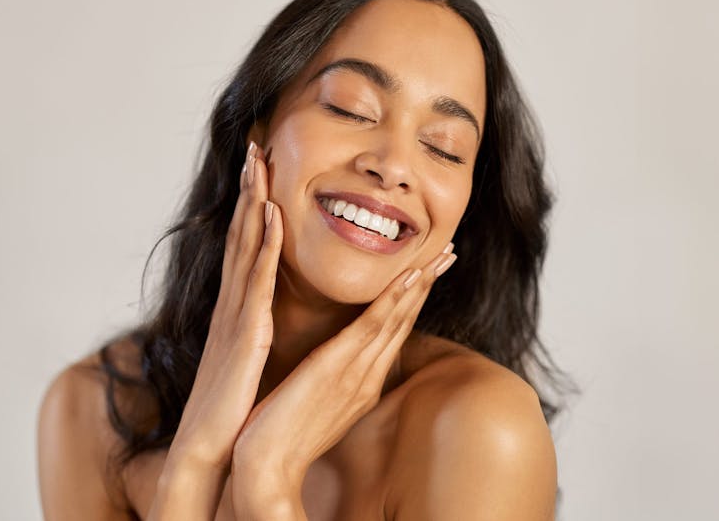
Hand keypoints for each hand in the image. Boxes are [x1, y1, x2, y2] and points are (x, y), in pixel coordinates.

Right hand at [162, 141, 282, 475]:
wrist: (209, 444)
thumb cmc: (230, 403)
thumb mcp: (243, 354)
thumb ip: (250, 326)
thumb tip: (261, 310)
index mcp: (237, 306)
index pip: (245, 244)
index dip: (252, 204)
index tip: (260, 169)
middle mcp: (233, 300)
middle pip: (241, 232)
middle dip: (249, 186)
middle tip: (256, 144)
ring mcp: (237, 311)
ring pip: (246, 244)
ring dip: (254, 199)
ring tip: (260, 160)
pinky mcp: (246, 329)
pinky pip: (257, 278)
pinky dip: (265, 242)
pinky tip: (273, 212)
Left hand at [229, 243, 456, 501]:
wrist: (268, 464)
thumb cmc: (285, 433)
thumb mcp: (316, 402)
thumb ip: (332, 380)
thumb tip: (334, 360)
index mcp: (363, 382)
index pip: (394, 332)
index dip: (414, 300)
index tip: (428, 271)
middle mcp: (368, 376)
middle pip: (405, 322)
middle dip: (428, 285)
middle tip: (449, 253)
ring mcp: (357, 372)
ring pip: (396, 319)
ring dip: (420, 284)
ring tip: (440, 256)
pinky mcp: (338, 367)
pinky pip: (372, 327)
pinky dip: (393, 300)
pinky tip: (410, 277)